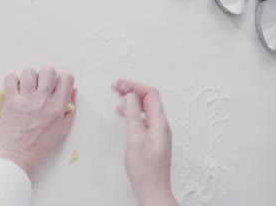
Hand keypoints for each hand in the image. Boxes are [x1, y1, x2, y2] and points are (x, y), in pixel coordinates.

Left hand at [0, 67, 76, 174]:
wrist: (15, 155)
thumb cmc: (39, 146)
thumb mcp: (62, 131)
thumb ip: (70, 111)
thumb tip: (73, 91)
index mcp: (57, 108)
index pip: (66, 79)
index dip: (63, 79)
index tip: (57, 86)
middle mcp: (42, 101)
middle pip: (49, 71)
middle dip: (47, 76)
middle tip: (42, 86)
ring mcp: (25, 99)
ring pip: (29, 72)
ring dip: (29, 77)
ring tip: (28, 87)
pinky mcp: (10, 100)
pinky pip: (10, 78)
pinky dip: (13, 80)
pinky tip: (15, 89)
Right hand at [113, 79, 177, 205]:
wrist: (152, 191)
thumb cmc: (146, 170)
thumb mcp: (136, 139)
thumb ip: (133, 116)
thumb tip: (130, 96)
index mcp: (159, 123)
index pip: (150, 94)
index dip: (134, 86)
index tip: (119, 84)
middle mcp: (160, 125)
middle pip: (148, 99)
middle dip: (132, 90)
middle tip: (116, 86)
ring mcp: (156, 132)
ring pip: (144, 108)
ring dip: (131, 99)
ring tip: (117, 95)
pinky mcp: (151, 139)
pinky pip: (142, 118)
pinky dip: (132, 111)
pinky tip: (123, 113)